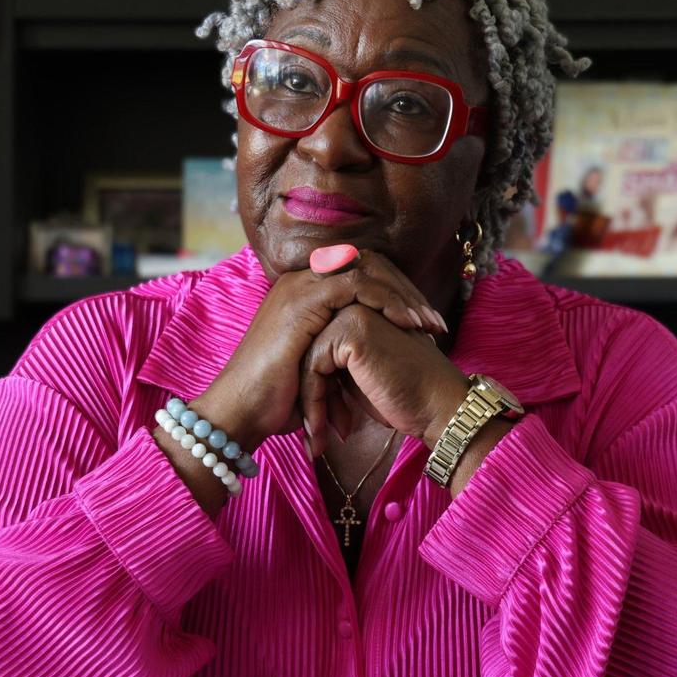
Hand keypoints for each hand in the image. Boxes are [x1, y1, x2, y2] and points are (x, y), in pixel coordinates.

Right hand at [194, 250, 448, 451]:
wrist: (242, 411)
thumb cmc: (278, 399)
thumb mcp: (318, 366)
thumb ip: (343, 349)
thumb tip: (380, 355)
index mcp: (304, 290)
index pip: (361, 274)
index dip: (395, 294)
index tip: (423, 323)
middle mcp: (301, 279)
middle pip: (368, 265)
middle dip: (406, 292)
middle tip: (435, 322)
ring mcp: (301, 285)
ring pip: (367, 271)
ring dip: (402, 296)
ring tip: (427, 325)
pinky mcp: (304, 299)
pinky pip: (357, 285)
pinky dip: (387, 301)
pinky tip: (408, 324)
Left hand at [298, 303, 469, 457]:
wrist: (438, 405)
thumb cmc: (406, 397)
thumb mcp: (362, 377)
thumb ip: (335, 368)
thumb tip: (300, 380)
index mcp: (358, 311)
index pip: (316, 350)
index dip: (316, 392)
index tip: (319, 427)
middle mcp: (353, 305)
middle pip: (308, 354)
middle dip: (311, 400)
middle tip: (315, 438)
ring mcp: (351, 313)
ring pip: (307, 362)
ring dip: (310, 407)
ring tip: (318, 442)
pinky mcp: (350, 330)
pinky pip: (313, 369)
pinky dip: (314, 405)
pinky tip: (322, 433)